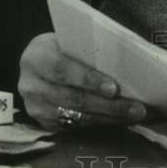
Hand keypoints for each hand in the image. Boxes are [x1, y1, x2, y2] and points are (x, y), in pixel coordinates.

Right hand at [18, 32, 147, 129]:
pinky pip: (75, 127)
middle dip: (107, 105)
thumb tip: (126, 61)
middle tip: (135, 108)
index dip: (89, 80)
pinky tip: (119, 120)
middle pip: (72, 98)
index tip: (114, 88)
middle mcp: (31, 85)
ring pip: (76, 117)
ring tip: (134, 115)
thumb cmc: (62, 47)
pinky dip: (100, 123)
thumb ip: (88, 50)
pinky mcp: (43, 123)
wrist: (38, 64)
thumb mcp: (68, 41)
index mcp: (36, 57)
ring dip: (109, 117)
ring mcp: (35, 107)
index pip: (63, 70)